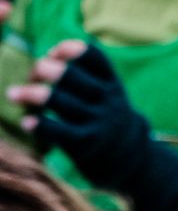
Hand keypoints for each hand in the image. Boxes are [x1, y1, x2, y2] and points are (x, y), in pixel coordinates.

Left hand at [5, 42, 177, 210]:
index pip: (95, 58)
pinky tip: (27, 122)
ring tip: (13, 93)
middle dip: (49, 70)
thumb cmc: (105, 120)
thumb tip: (47, 55)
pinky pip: (62, 133)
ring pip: (65, 103)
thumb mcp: (107, 95)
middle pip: (77, 78)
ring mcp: (99, 123)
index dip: (71, 50)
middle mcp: (108, 101)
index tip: (53, 51)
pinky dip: (42, 126)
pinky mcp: (87, 145)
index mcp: (111, 84)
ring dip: (35, 95)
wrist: (132, 160)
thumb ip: (84, 76)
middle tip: (34, 71)